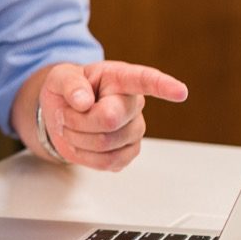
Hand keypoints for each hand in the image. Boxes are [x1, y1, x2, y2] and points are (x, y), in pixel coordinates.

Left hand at [39, 61, 187, 171]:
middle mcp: (133, 104)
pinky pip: (106, 162)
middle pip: (109, 119)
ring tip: (72, 125)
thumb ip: (70, 84)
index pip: (145, 80)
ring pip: (105, 144)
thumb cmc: (68, 91)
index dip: (163, 86)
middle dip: (77, 120)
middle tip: (65, 113)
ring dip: (77, 138)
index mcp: (120, 78)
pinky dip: (84, 155)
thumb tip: (83, 101)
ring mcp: (134, 131)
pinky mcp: (128, 153)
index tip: (180, 92)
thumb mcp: (60, 78)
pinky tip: (81, 142)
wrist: (62, 116)